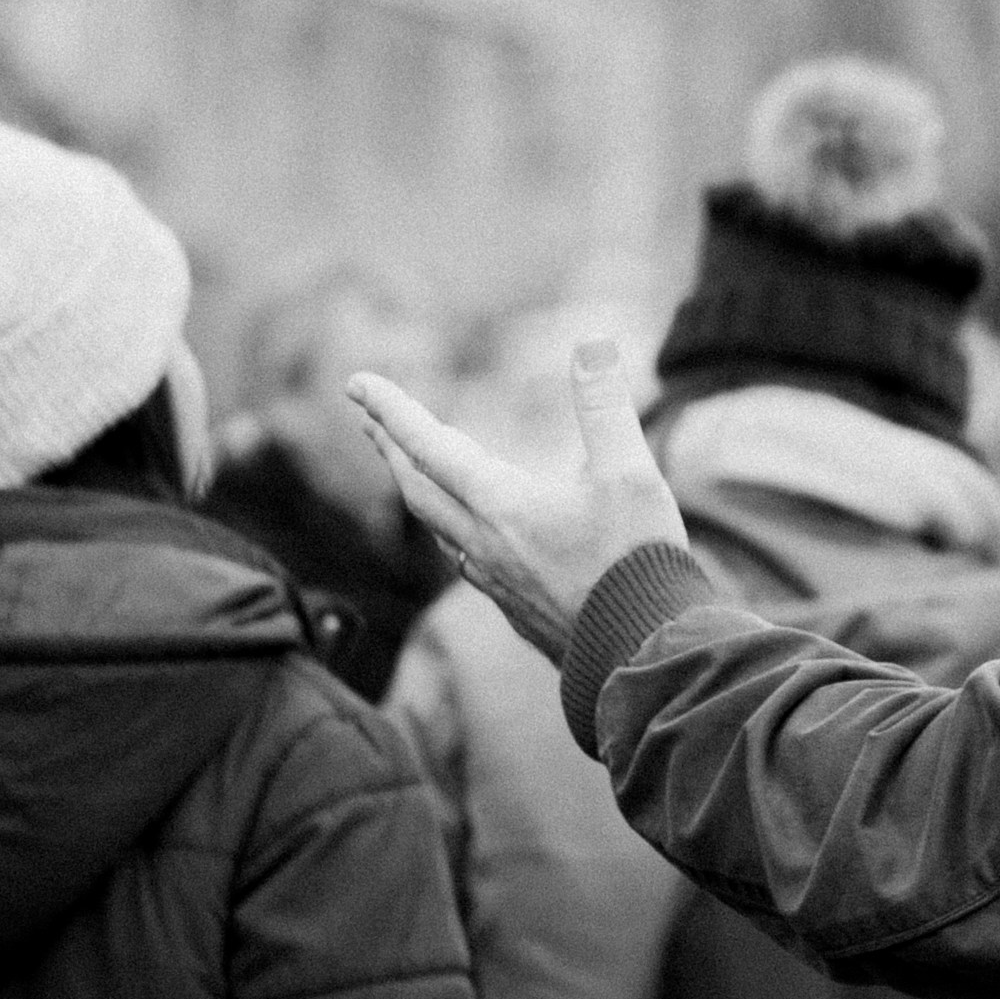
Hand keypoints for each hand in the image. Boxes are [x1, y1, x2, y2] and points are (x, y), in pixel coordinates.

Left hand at [353, 345, 683, 659]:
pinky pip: (461, 557)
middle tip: (367, 418)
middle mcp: (482, 544)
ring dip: (414, 487)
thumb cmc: (636, 561)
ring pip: (435, 526)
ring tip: (408, 468)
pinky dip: (448, 526)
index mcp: (500, 505)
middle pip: (416, 488)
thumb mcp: (631, 472)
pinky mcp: (513, 609)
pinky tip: (464, 534)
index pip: (430, 446)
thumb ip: (605, 406)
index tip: (356, 384)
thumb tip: (592, 344)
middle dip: (390, 447)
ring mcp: (493, 581)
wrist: (643, 654)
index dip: (393, 410)